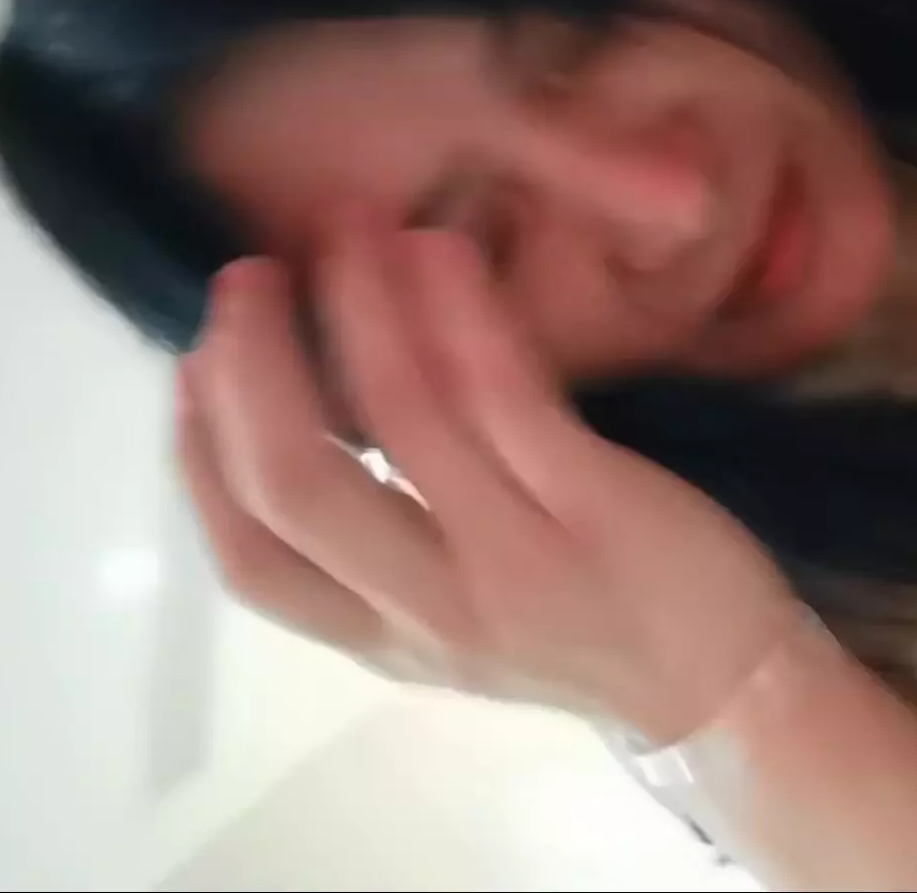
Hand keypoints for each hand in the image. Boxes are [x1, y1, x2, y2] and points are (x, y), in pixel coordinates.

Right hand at [176, 225, 808, 744]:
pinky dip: (459, 309)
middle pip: (298, 488)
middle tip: (244, 275)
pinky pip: (504, 392)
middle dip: (253, 368)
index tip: (190, 365)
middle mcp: (433, 613)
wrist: (726, 689)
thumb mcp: (452, 622)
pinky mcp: (597, 507)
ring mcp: (518, 562)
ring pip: (404, 418)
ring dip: (360, 307)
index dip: (200, 456)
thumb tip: (293, 428)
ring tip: (347, 227)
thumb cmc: (581, 630)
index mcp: (382, 639)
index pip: (251, 561)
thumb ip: (375, 550)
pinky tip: (438, 248)